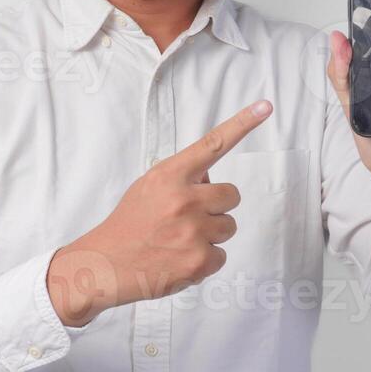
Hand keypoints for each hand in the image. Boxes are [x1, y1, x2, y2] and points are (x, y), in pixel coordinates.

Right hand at [46, 100, 273, 326]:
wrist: (106, 264)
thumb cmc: (129, 224)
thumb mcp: (148, 187)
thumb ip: (181, 179)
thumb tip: (210, 181)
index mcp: (170, 175)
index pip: (213, 144)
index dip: (242, 124)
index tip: (264, 107)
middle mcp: (184, 199)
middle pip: (231, 195)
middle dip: (216, 206)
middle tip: (189, 218)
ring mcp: (193, 231)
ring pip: (228, 226)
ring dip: (210, 234)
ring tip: (178, 240)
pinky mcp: (199, 261)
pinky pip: (221, 255)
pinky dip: (204, 260)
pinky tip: (179, 259)